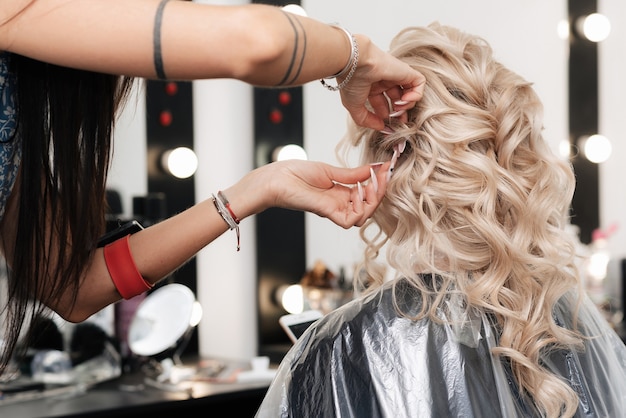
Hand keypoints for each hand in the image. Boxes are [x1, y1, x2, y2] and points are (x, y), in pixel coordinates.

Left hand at [239, 160, 389, 227]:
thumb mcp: (329, 171)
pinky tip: (357, 193)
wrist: (276, 179)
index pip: (366, 195)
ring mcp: (334, 210)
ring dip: (372, 202)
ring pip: (363, 217)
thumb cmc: (294, 173)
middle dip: (379, 192)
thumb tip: (373, 169)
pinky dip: (359, 210)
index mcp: (340, 193)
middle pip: (368, 207)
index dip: (378, 184)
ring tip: (369, 185)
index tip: (386, 169)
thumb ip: (352, 174)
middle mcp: (339, 204)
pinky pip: (350, 221)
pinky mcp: (327, 212)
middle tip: (382, 176)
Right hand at [339, 35, 425, 130]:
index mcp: (371, 88)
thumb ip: (367, 120)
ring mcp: (396, 76)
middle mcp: (384, 81)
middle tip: (398, 123)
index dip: (386, 118)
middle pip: (398, 101)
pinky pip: (419, 84)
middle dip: (399, 114)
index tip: (387, 128)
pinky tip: (404, 100)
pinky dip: (416, 95)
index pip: (383, 105)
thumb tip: (381, 127)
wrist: (355, 63)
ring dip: (407, 106)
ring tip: (398, 109)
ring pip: (410, 94)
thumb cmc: (351, 81)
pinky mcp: (406, 71)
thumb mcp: (354, 107)